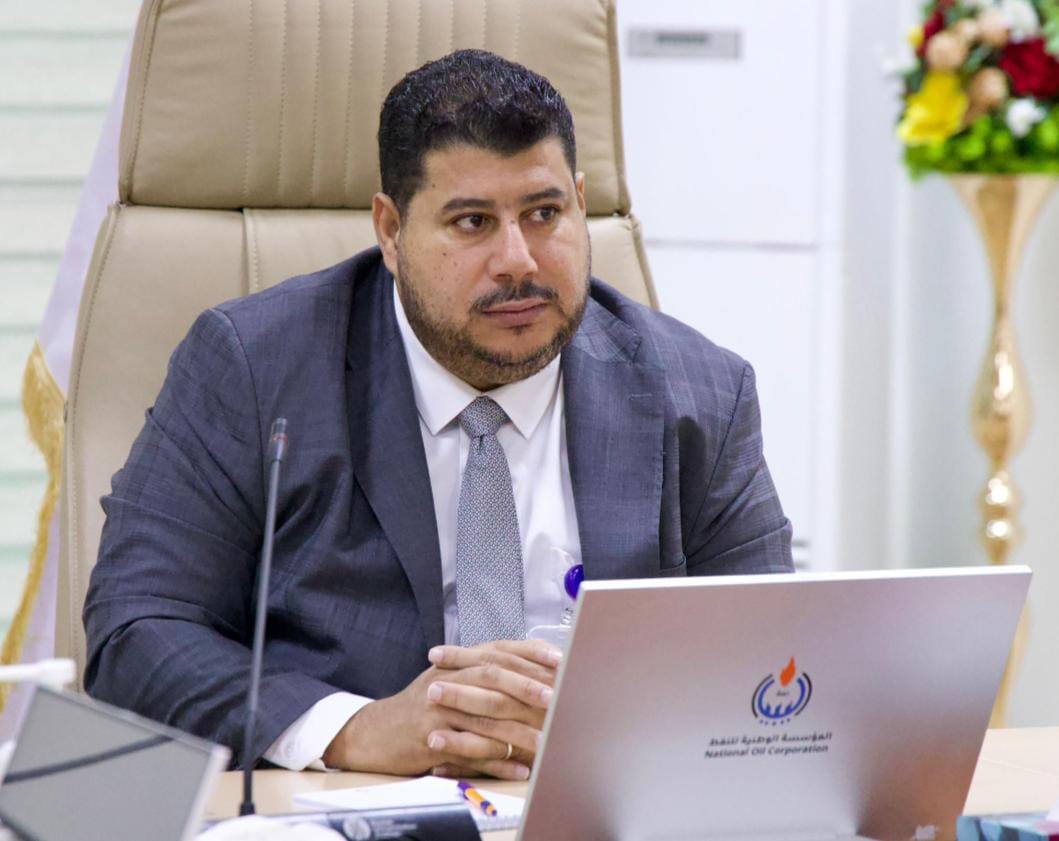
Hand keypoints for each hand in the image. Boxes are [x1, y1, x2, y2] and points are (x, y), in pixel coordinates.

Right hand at [322, 639, 560, 779]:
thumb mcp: (451, 676)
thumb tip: (533, 660)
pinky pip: (471, 752)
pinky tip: (519, 767)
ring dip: (519, 731)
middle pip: (492, 677)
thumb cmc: (423, 705)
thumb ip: (485, 667)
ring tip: (547, 740)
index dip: (529, 655)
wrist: (376, 731)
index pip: (499, 651)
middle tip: (556, 697)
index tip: (559, 661)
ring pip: (485, 718)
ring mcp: (439, 710)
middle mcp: (448, 680)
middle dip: (528, 686)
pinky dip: (498, 762)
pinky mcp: (432, 740)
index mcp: (458, 663)